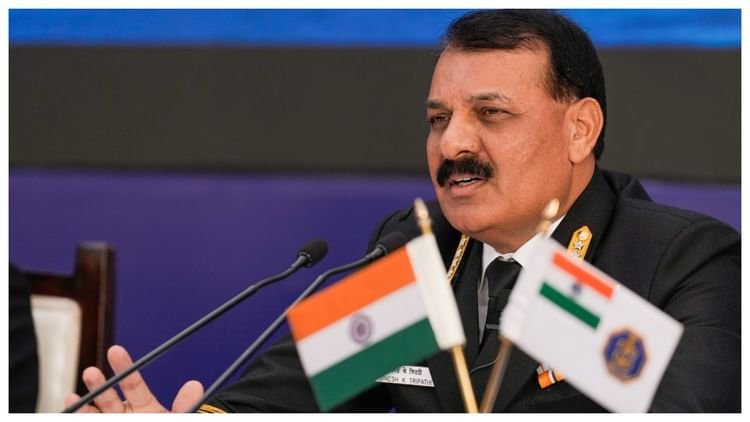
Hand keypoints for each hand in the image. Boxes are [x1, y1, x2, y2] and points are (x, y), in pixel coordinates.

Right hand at [63, 345, 204, 412]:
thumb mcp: (178, 418)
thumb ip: (184, 406)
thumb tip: (195, 385)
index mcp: (144, 406)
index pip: (133, 383)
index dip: (124, 367)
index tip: (115, 350)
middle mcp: (124, 414)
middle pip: (109, 398)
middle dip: (98, 385)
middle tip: (90, 372)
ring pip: (95, 414)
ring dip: (83, 407)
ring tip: (72, 398)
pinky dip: (80, 418)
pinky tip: (72, 412)